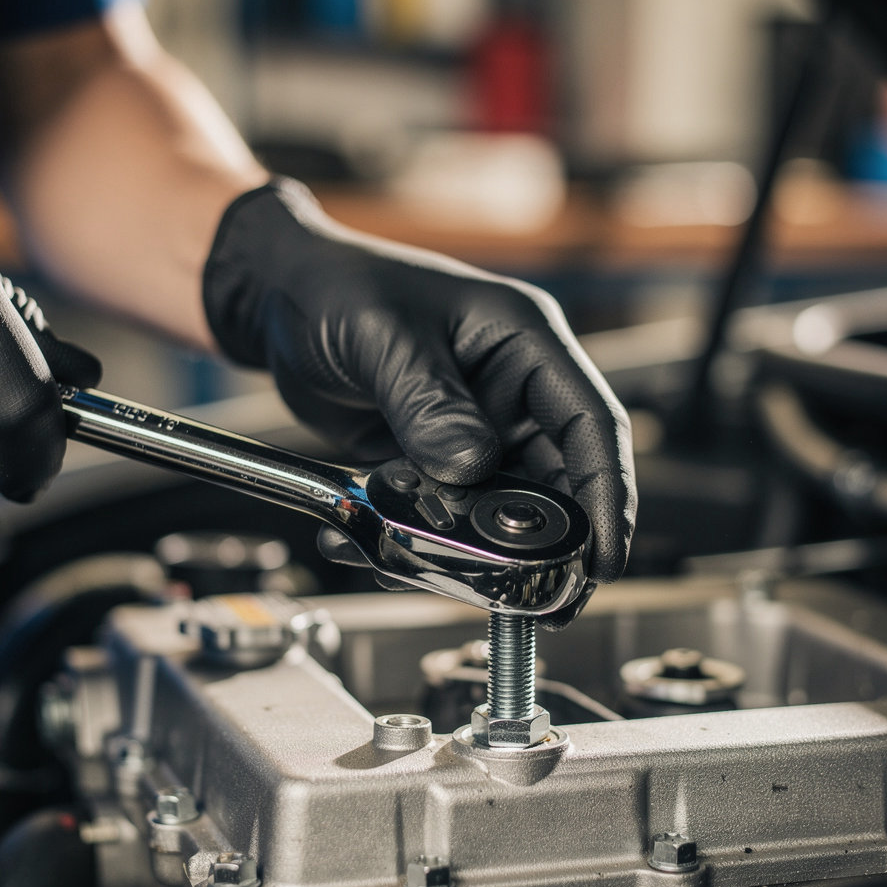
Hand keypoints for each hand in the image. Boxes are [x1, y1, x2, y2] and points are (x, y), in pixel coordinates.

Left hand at [203, 178, 635, 582]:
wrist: (278, 302)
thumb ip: (429, 403)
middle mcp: (507, 391)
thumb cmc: (337, 286)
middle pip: (554, 481)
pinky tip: (376, 550)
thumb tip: (471, 468)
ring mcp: (470, 428)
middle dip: (545, 544)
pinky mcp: (430, 456)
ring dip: (470, 548)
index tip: (603, 558)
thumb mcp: (386, 337)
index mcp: (523, 344)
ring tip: (435, 576)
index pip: (591, 426)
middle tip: (535, 600)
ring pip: (495, 508)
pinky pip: (440, 510)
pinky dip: (415, 536)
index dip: (608, 496)